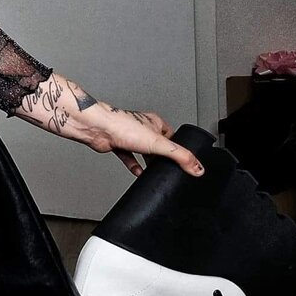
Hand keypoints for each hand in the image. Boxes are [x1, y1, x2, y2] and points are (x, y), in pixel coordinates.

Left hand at [79, 100, 205, 178]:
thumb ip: (180, 156)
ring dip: (148, 162)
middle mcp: (142, 127)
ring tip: (155, 173)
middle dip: (161, 157)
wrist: (97, 129)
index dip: (178, 148)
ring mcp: (129, 136)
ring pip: (142, 151)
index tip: (183, 160)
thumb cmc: (122, 127)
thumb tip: (197, 167)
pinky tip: (138, 173)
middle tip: (168, 169)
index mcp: (155, 122)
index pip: (172, 136)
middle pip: (157, 145)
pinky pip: (129, 157)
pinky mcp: (118, 145)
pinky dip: (134, 166)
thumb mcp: (159, 144)